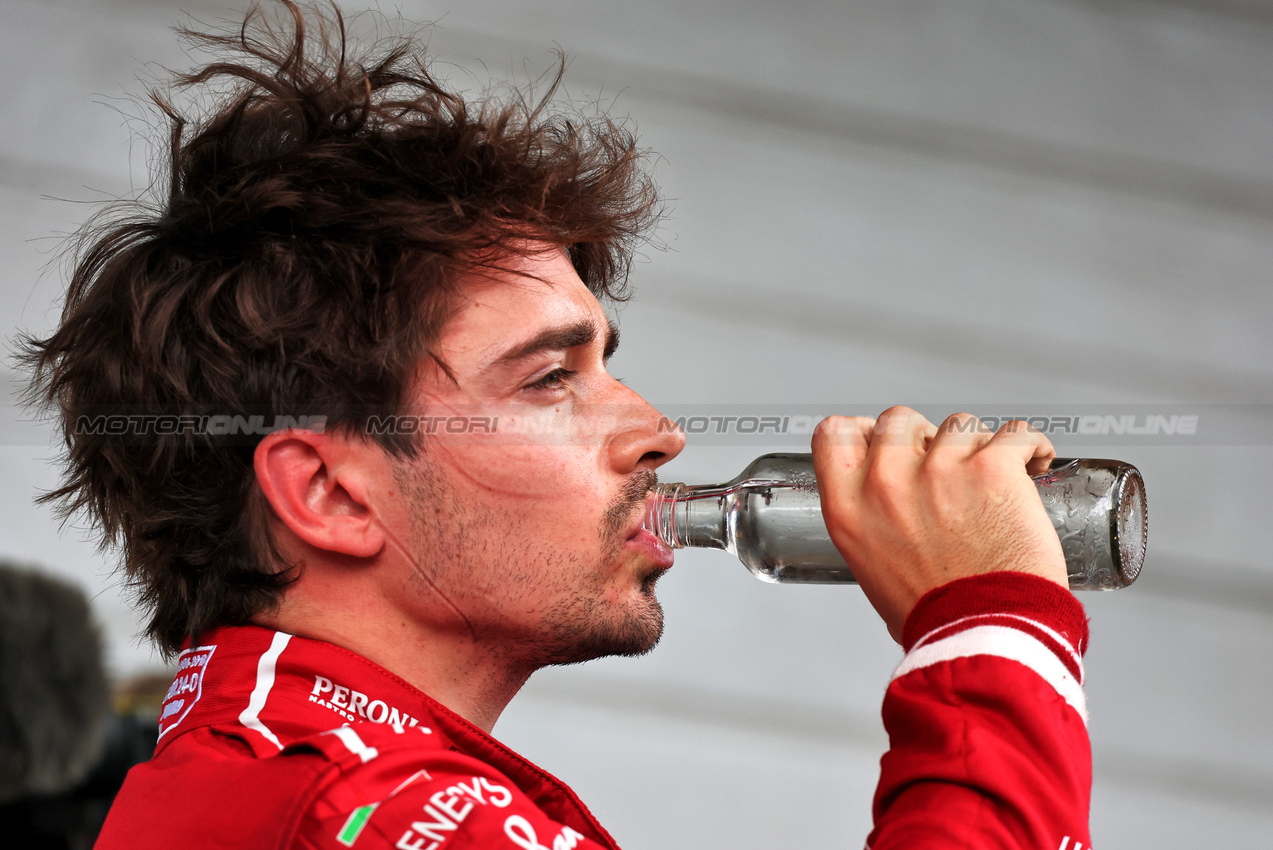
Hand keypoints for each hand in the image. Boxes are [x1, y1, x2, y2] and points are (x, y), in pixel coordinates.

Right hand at [812, 406, 1067, 642]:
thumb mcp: (871, 570)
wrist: (985, 636)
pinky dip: (1030, 445)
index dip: (861, 430)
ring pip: (959, 425)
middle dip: (925, 435)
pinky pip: (1015, 433)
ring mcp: (938, 471)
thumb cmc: (937, 619)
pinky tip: (1034, 460)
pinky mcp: (990, 468)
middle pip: (898, 420)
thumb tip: (893, 509)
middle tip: (947, 463)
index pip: (834, 434)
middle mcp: (887, 483)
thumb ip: (874, 524)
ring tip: (998, 479)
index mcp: (849, 508)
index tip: (880, 438)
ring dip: (979, 447)